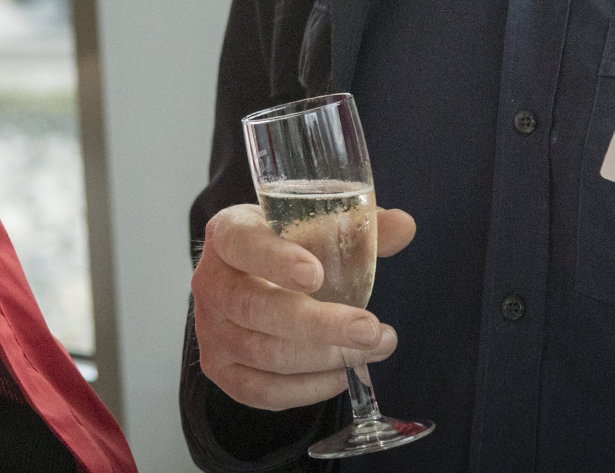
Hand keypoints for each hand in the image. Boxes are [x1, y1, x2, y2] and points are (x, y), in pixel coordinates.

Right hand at [191, 201, 415, 410]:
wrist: (249, 278)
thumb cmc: (285, 245)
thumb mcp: (313, 223)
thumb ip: (356, 225)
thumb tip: (404, 226)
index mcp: (228, 233)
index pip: (244, 243)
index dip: (276, 259)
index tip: (316, 274)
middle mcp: (210, 282)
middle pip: (256, 309)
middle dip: (319, 325)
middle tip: (370, 330)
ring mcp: (210, 331)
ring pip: (264, 354)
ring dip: (325, 358)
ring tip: (372, 350)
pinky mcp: (220, 370)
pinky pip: (263, 391)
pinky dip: (308, 388)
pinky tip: (342, 374)